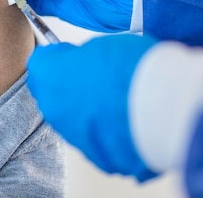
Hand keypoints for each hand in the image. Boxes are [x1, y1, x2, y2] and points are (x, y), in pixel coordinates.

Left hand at [26, 34, 157, 180]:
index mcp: (49, 75)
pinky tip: (127, 119)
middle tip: (98, 76)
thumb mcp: (100, 45)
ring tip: (118, 99)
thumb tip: (82, 63)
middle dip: (69, 85)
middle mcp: (53, 109)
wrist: (162, 108)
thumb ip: (81, 57)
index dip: (58, 56)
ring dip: (88, 109)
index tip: (74, 54)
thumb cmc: (131, 69)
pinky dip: (106, 130)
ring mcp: (73, 135)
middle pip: (53, 94)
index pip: (40, 62)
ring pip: (73, 119)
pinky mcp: (96, 156)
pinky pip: (95, 138)